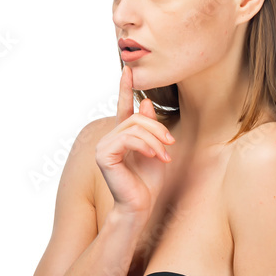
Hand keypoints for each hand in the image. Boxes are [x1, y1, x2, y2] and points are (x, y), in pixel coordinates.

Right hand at [95, 63, 174, 219]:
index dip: (125, 88)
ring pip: (133, 127)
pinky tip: (155, 157)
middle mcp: (109, 139)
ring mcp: (104, 146)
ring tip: (165, 156)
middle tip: (171, 143)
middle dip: (158, 129)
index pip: (123, 107)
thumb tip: (144, 102)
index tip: (128, 69)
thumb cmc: (148, 183)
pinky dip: (145, 146)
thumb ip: (150, 128)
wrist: (140, 207)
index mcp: (121, 136)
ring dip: (155, 140)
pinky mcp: (103, 155)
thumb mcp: (156, 150)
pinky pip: (128, 139)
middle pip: (135, 118)